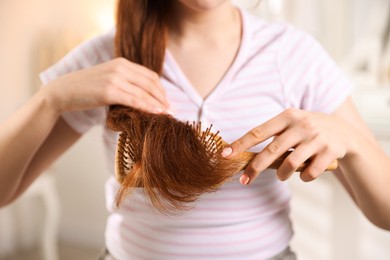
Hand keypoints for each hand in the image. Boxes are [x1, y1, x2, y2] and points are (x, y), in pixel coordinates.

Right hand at [43, 57, 169, 113]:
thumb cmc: (87, 89)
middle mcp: (121, 67)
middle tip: (171, 110)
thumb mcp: (109, 80)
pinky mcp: (108, 91)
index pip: (150, 75)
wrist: (63, 91)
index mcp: (123, 63)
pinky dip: (147, 107)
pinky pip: (134, 100)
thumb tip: (144, 97)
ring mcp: (115, 78)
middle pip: (151, 83)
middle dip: (163, 97)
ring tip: (166, 114)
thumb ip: (125, 83)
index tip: (167, 101)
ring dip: (158, 104)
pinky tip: (155, 114)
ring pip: (144, 92)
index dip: (161, 89)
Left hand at [223, 108, 351, 183]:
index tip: (225, 155)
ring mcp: (317, 137)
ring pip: (291, 164)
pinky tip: (304, 175)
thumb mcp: (290, 124)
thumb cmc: (306, 130)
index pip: (258, 132)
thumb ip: (271, 136)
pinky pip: (310, 172)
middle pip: (271, 150)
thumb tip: (241, 153)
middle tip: (244, 180)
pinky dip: (304, 178)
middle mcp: (301, 124)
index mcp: (287, 116)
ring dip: (282, 175)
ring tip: (281, 176)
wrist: (343, 131)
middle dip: (255, 168)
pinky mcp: (330, 151)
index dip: (240, 144)